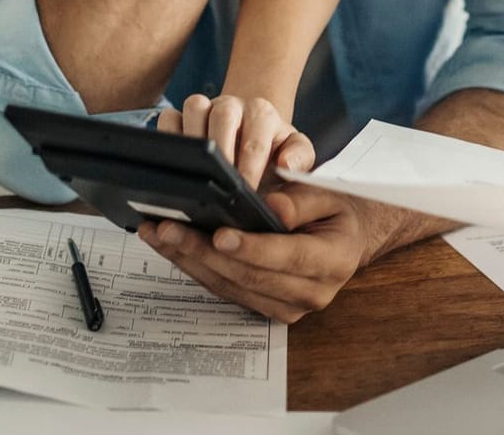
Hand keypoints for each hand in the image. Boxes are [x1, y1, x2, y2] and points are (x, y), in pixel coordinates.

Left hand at [139, 183, 386, 323]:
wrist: (346, 239)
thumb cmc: (336, 211)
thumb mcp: (329, 194)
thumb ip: (302, 200)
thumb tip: (273, 208)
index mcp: (333, 261)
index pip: (287, 256)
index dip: (251, 247)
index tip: (219, 233)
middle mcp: (311, 293)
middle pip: (249, 276)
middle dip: (204, 252)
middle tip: (169, 227)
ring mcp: (287, 307)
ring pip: (230, 287)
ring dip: (189, 260)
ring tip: (158, 233)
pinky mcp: (265, 309)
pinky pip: (225, 291)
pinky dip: (195, 267)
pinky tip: (171, 247)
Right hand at [158, 95, 313, 189]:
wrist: (253, 129)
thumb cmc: (272, 147)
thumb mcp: (296, 152)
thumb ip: (301, 158)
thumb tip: (287, 165)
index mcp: (262, 113)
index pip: (256, 139)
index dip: (250, 168)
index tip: (246, 192)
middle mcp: (232, 105)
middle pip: (223, 115)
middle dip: (221, 151)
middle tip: (220, 183)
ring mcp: (205, 107)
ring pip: (193, 108)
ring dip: (193, 140)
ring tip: (195, 173)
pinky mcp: (181, 115)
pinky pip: (168, 117)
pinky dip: (168, 136)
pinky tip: (172, 163)